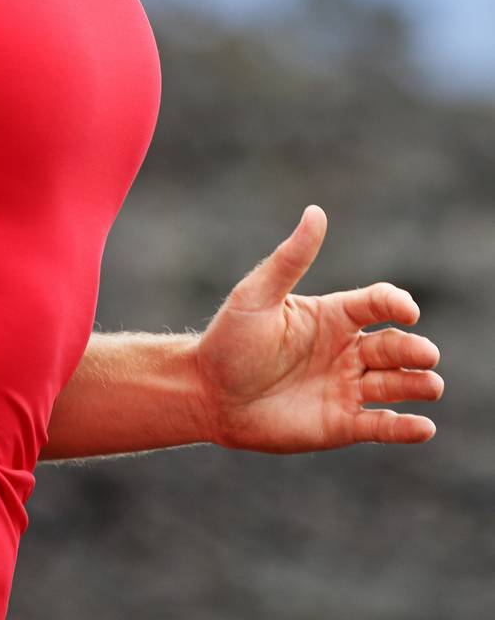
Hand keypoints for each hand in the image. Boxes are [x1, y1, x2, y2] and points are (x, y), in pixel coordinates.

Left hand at [194, 205, 442, 452]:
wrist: (208, 394)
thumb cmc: (229, 340)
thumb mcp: (257, 295)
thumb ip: (291, 259)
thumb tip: (316, 212)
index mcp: (331, 315)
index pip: (375, 303)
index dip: (395, 303)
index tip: (407, 310)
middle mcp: (346, 350)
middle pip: (393, 345)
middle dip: (413, 348)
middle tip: (427, 353)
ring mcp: (346, 387)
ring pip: (394, 384)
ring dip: (418, 384)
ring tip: (432, 384)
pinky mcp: (341, 424)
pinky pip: (381, 426)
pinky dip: (405, 428)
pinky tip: (424, 428)